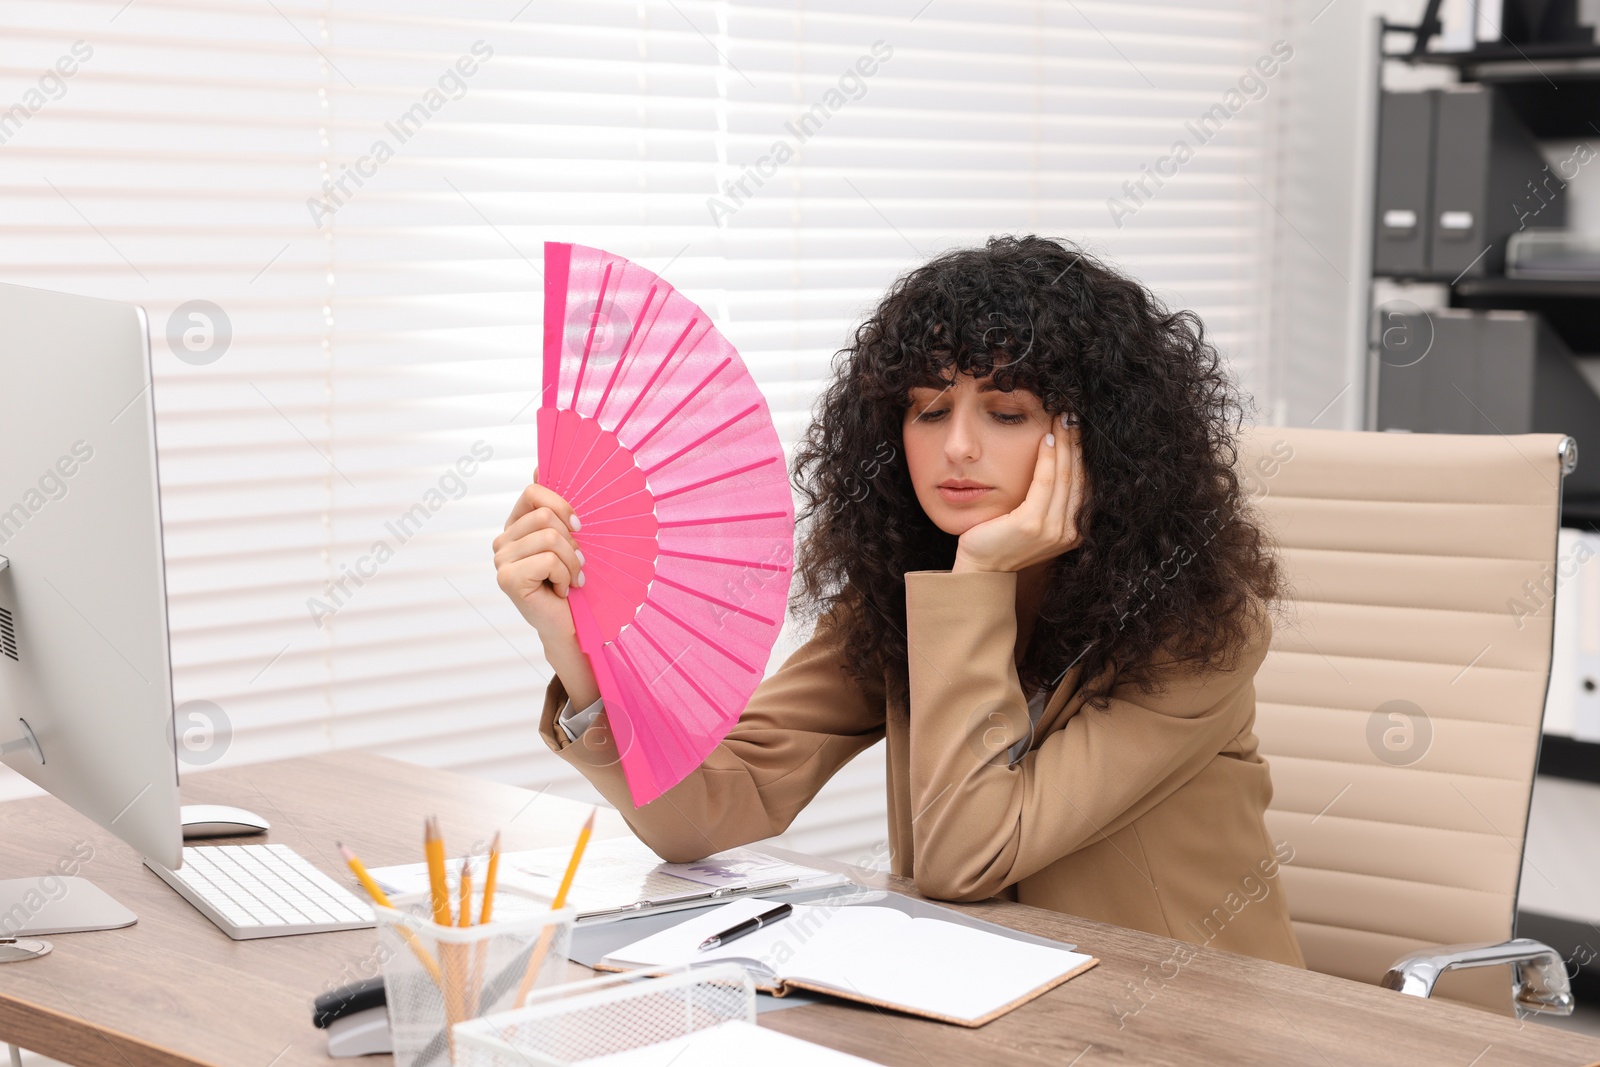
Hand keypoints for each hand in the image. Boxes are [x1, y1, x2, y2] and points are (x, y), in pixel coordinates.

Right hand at [493, 468, 585, 636]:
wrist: (573, 624)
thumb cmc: (574, 580)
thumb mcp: (570, 539)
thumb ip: (555, 507)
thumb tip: (539, 467)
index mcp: (517, 525)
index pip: (534, 492)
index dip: (563, 505)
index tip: (579, 527)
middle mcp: (503, 540)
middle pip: (545, 515)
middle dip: (572, 541)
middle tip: (576, 564)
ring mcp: (501, 560)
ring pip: (550, 537)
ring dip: (571, 562)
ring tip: (571, 580)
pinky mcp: (507, 579)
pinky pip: (548, 559)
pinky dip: (565, 576)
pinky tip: (561, 590)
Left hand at [952, 415, 1086, 573]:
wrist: (981, 569)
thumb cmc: (1002, 541)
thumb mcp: (1034, 521)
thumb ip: (1050, 501)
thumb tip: (1059, 463)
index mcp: (1074, 531)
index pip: (1084, 484)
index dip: (1082, 453)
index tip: (1078, 428)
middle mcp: (1069, 532)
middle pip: (1078, 477)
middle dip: (1076, 443)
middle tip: (1072, 415)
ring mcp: (1052, 529)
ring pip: (1064, 476)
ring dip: (1065, 444)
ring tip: (1061, 419)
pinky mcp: (1032, 524)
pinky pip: (1044, 483)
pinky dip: (1047, 458)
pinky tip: (1046, 439)